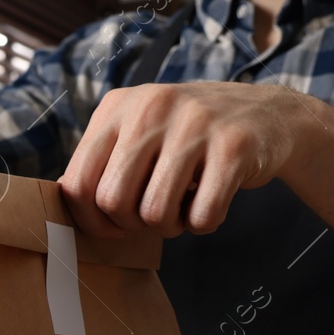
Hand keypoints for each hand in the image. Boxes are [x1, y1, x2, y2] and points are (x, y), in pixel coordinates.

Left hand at [59, 81, 305, 238]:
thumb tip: (64, 204)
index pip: (77, 184)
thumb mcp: (139, 133)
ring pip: (155, 213)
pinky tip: (211, 201)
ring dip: (170, 226)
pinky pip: (202, 216)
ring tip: (183, 207)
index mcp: (117, 107)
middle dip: (133, 224)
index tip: (113, 227)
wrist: (268, 115)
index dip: (91, 221)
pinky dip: (205, 223)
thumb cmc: (190, 137)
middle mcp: (151, 107)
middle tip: (155, 214)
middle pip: (113, 202)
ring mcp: (195, 123)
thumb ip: (102, 162)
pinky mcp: (234, 146)